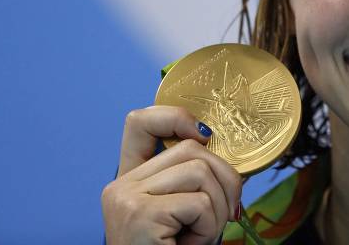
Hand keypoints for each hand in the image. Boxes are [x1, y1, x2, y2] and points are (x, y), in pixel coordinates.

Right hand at [102, 106, 243, 244]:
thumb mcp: (181, 212)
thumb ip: (189, 178)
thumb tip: (214, 142)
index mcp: (128, 181)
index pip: (139, 122)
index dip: (175, 117)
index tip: (204, 136)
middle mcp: (120, 185)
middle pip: (192, 150)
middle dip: (225, 178)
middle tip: (228, 212)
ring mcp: (126, 199)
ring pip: (201, 172)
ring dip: (218, 208)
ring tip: (202, 234)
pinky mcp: (140, 215)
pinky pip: (200, 202)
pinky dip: (209, 226)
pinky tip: (191, 244)